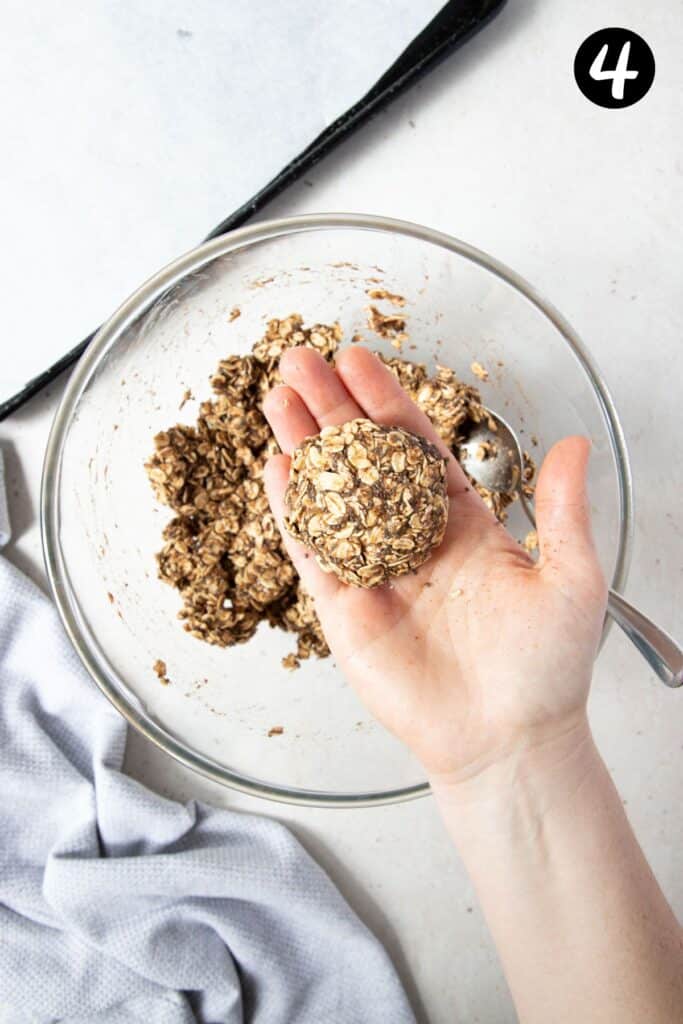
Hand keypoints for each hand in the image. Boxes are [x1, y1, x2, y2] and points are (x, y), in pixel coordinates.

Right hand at [263, 346, 606, 782]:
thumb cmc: (545, 668)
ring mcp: (374, 571)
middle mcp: (412, 538)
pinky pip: (313, 551)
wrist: (507, 740)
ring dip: (303, 446)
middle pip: (362, 459)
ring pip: (330, 495)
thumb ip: (562, 510)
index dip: (387, 400)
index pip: (416, 446)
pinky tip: (275, 467)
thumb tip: (576, 444)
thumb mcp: (571, 578)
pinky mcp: (345, 610)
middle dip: (331, 408)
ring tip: (276, 397)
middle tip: (300, 360)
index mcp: (461, 522)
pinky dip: (292, 509)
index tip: (360, 360)